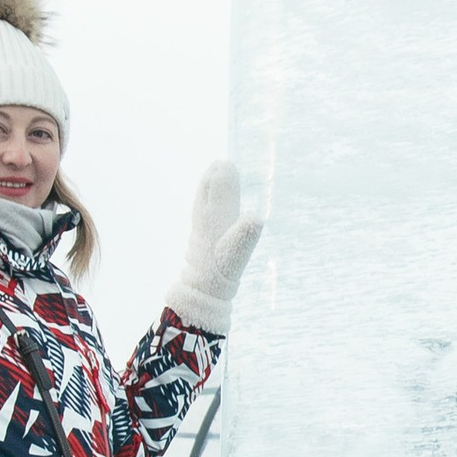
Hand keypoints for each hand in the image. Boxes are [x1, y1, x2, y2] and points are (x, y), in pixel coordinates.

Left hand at [169, 159, 262, 332]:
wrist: (203, 294)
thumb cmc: (222, 274)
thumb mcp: (237, 256)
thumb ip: (245, 236)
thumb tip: (256, 217)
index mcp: (217, 220)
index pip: (220, 193)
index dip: (224, 178)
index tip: (227, 163)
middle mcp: (207, 221)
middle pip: (208, 194)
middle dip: (214, 179)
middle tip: (220, 164)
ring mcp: (201, 230)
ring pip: (203, 203)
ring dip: (208, 188)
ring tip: (212, 175)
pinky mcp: (200, 239)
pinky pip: (202, 213)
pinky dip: (206, 202)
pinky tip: (208, 204)